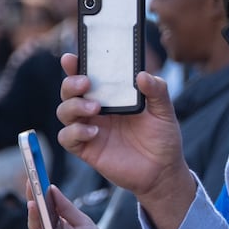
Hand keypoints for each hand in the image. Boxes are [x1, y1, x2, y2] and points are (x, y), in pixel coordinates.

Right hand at [56, 53, 193, 204]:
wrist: (163, 171)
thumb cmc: (162, 138)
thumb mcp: (164, 111)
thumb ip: (157, 91)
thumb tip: (142, 75)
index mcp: (112, 96)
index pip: (88, 76)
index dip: (76, 66)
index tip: (72, 58)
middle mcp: (96, 110)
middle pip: (70, 91)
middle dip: (71, 83)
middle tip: (86, 83)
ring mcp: (89, 128)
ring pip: (64, 111)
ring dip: (74, 106)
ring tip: (95, 108)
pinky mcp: (87, 149)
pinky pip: (67, 138)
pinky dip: (75, 132)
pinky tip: (94, 133)